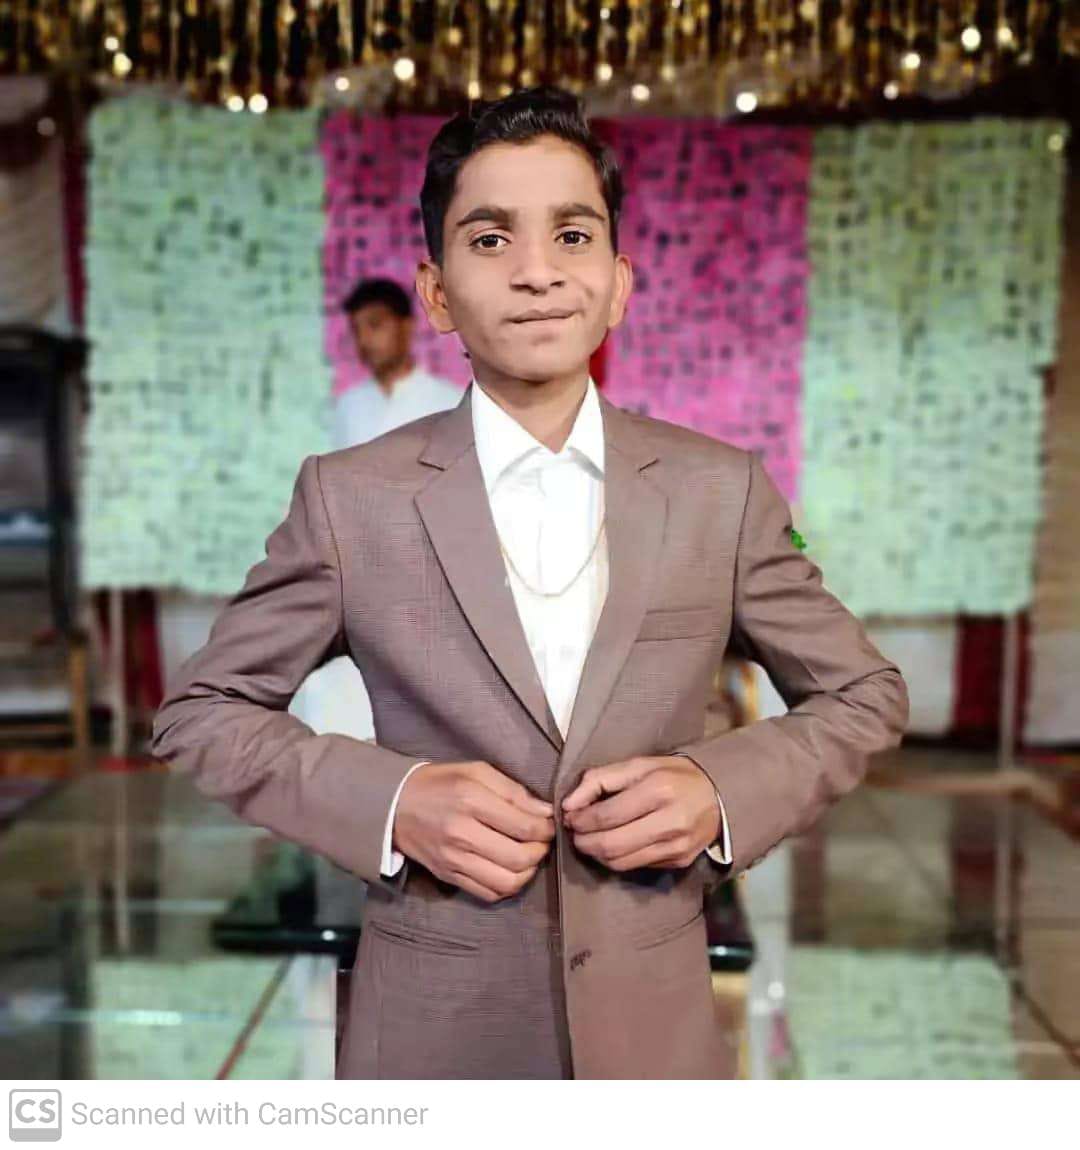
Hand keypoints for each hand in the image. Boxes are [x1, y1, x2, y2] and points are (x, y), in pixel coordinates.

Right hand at [393, 760, 554, 902]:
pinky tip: (510, 870)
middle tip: (542, 841)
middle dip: (541, 851)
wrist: (395, 805)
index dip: (546, 829)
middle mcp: (462, 834)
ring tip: (529, 857)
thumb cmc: (440, 783)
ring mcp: (453, 860)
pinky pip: (488, 893)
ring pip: (506, 882)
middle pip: (519, 858)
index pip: (524, 826)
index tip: (549, 824)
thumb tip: (545, 811)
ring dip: (528, 872)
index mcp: (471, 801)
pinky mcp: (448, 876)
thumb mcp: (476, 771)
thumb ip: (513, 791)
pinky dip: (507, 887)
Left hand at [560, 755, 720, 870]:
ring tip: (589, 840)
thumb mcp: (640, 764)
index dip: (581, 820)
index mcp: (659, 790)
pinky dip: (618, 858)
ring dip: (596, 854)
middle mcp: (670, 822)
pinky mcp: (679, 862)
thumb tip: (569, 804)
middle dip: (584, 842)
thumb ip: (601, 779)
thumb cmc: (674, 775)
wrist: (720, 795)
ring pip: (621, 862)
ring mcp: (677, 846)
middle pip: (611, 844)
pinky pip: (637, 866)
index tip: (569, 817)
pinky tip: (614, 845)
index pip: (607, 815)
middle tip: (574, 833)